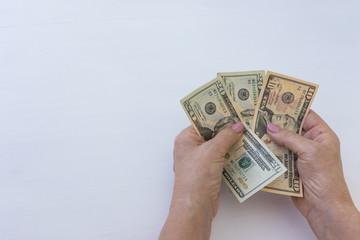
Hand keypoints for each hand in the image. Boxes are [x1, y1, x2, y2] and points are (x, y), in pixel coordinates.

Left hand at [159, 122, 243, 239]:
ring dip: (232, 142)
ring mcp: (200, 160)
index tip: (233, 109)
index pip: (202, 121)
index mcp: (186, 138)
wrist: (195, 206)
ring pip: (218, 146)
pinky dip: (232, 155)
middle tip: (245, 120)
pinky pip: (222, 158)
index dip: (218, 115)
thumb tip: (237, 125)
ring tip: (249, 133)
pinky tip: (246, 151)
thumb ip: (226, 136)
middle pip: (211, 133)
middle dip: (227, 129)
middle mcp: (191, 147)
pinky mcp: (208, 171)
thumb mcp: (212, 151)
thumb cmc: (197, 176)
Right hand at [267, 110, 359, 238]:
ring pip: (281, 142)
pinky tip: (257, 148)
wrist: (323, 207)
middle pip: (290, 128)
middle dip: (276, 123)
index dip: (291, 107)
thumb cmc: (326, 178)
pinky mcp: (289, 168)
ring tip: (254, 130)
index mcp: (321, 135)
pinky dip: (268, 153)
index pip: (306, 115)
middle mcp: (310, 143)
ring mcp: (299, 156)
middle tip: (259, 115)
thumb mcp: (310, 151)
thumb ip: (289, 137)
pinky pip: (277, 156)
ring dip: (269, 139)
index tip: (275, 101)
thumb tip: (271, 127)